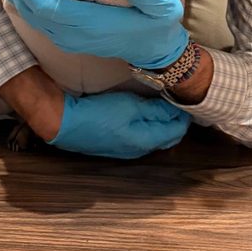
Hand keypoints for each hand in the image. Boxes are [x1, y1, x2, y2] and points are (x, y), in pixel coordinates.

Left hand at [0, 0, 188, 68]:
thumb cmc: (158, 26)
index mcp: (90, 23)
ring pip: (31, 17)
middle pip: (31, 9)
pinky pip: (38, 22)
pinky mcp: (70, 40)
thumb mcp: (162, 6)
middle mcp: (74, 34)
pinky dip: (25, 4)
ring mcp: (70, 39)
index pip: (45, 4)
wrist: (155, 52)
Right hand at [52, 92, 190, 159]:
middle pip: (166, 137)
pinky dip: (147, 126)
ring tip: (162, 104)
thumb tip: (174, 111)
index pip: (175, 132)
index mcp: (145, 141)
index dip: (184, 116)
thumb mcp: (130, 106)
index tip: (187, 99)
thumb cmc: (97, 113)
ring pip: (152, 137)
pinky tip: (142, 113)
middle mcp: (138, 151)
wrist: (64, 123)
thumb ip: (154, 110)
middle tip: (177, 100)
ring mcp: (125, 151)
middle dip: (175, 121)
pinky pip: (139, 137)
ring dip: (160, 123)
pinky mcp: (114, 146)